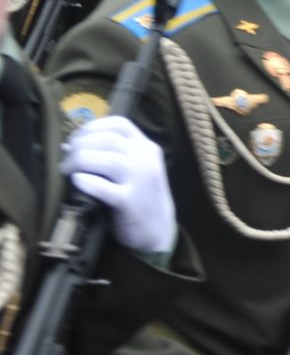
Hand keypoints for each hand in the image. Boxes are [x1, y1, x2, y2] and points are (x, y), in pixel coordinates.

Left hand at [62, 114, 173, 253]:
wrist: (157, 229)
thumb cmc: (139, 196)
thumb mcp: (134, 169)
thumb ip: (110, 154)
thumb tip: (68, 145)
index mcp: (147, 147)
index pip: (120, 124)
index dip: (92, 127)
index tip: (76, 139)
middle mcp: (146, 159)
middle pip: (108, 139)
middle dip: (79, 146)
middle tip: (65, 159)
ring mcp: (141, 180)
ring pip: (105, 159)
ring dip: (78, 162)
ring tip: (67, 171)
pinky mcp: (130, 202)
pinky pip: (102, 187)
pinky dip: (85, 182)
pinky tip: (77, 182)